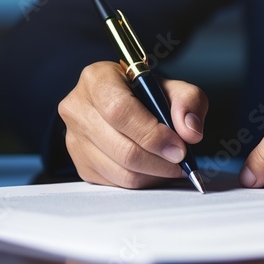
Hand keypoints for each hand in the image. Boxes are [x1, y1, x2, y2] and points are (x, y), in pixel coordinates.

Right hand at [58, 61, 207, 187]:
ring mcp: (74, 139)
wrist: (128, 104)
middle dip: (159, 160)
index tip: (178, 147)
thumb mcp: (174, 88)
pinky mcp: (82, 164)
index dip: (153, 134)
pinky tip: (155, 168)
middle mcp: (77, 108)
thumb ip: (189, 102)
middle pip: (122, 148)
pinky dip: (143, 180)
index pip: (120, 111)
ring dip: (154, 174)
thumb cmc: (148, 94)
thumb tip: (189, 132)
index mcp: (96, 79)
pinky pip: (117, 183)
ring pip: (121, 171)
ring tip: (172, 165)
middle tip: (181, 160)